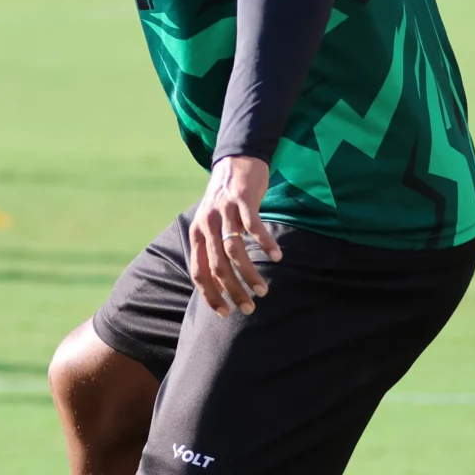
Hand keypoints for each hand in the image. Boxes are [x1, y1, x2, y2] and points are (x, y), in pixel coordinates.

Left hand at [187, 155, 282, 317]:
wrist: (235, 161)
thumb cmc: (225, 200)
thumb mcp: (210, 223)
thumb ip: (212, 248)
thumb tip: (219, 283)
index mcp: (197, 234)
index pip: (199, 272)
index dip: (210, 295)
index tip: (225, 313)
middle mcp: (206, 224)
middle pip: (218, 267)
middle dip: (233, 291)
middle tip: (249, 307)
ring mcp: (224, 212)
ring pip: (235, 252)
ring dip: (250, 274)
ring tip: (263, 289)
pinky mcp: (243, 200)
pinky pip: (254, 227)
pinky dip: (266, 244)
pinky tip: (277, 257)